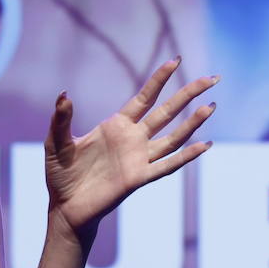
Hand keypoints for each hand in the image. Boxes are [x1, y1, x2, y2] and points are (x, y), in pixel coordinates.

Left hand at [44, 58, 216, 240]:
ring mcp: (138, 159)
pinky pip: (167, 165)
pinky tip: (205, 145)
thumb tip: (64, 94)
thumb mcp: (57, 143)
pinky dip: (186, 156)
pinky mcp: (138, 178)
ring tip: (211, 106)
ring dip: (192, 123)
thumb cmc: (61, 174)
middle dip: (188, 94)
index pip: (144, 97)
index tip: (176, 60)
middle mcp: (133, 139)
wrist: (65, 207)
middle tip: (211, 78)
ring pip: (173, 137)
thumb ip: (61, 119)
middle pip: (166, 112)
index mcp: (116, 126)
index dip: (160, 79)